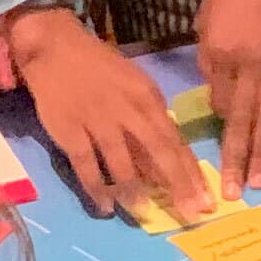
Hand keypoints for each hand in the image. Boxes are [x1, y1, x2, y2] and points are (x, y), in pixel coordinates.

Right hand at [0, 5, 208, 220]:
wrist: (54, 47)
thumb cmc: (100, 68)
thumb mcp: (135, 85)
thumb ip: (150, 120)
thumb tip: (165, 161)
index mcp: (147, 97)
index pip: (175, 139)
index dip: (191, 171)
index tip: (206, 199)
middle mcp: (128, 109)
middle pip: (159, 151)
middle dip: (177, 185)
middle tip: (190, 214)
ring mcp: (98, 120)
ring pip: (121, 162)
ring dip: (134, 191)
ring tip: (144, 213)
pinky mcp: (70, 129)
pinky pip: (86, 164)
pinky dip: (96, 187)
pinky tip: (104, 205)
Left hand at [196, 0, 260, 193]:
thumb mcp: (205, 20)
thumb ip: (210, 60)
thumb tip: (218, 94)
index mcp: (221, 53)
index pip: (218, 101)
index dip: (219, 127)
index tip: (216, 151)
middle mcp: (251, 64)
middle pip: (243, 120)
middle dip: (238, 159)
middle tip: (235, 193)